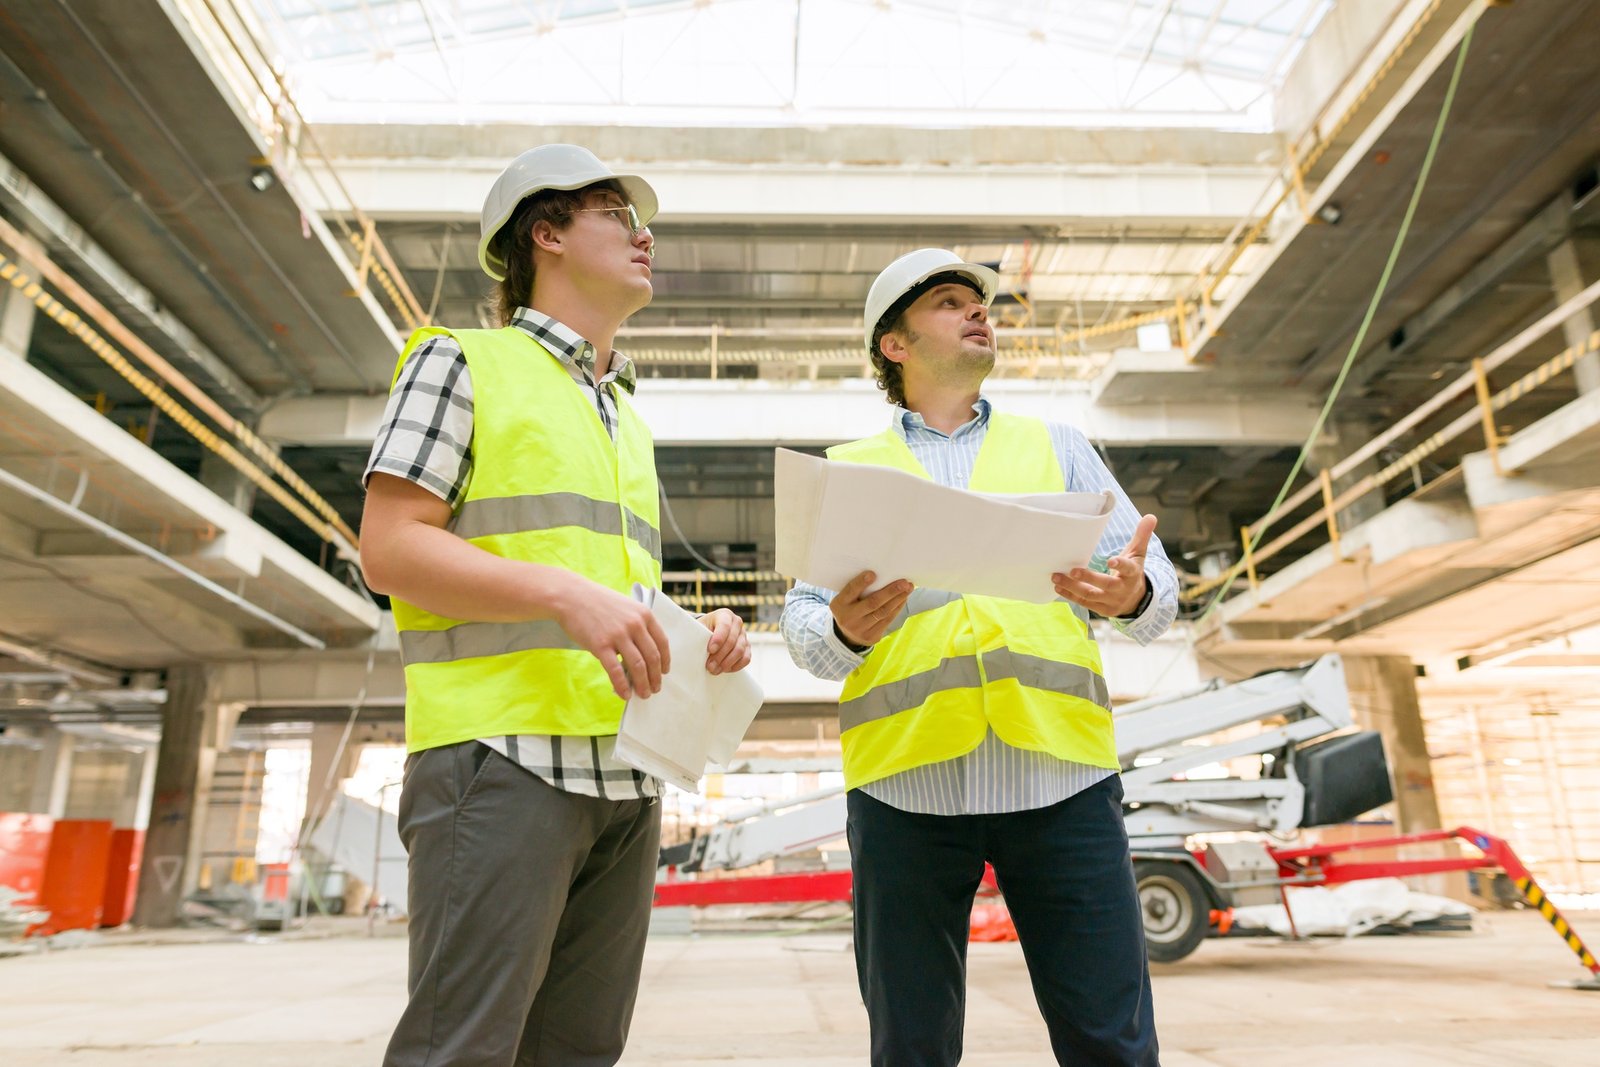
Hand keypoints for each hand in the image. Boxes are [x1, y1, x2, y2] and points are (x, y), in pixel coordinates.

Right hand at [553, 578, 670, 699]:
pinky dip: (622, 685)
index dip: (665, 660)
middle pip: (652, 657)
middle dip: (655, 677)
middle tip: (655, 689)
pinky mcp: (601, 645)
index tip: (665, 672)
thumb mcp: (625, 607)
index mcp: (644, 614)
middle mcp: (635, 624)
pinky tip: (625, 694)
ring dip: (643, 684)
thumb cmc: (597, 602)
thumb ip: (636, 626)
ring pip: (637, 666)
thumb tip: (640, 654)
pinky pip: (616, 670)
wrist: (571, 596)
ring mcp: (618, 635)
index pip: (662, 642)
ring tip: (643, 694)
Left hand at [699, 608, 751, 674]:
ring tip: (715, 670)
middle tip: (710, 666)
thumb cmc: (702, 630)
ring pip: (740, 651)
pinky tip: (725, 669)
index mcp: (724, 614)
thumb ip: (700, 636)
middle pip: (732, 641)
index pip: (724, 626)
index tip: (710, 650)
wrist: (709, 631)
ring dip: (727, 663)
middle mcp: (737, 622)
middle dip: (720, 656)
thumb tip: (696, 650)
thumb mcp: (699, 629)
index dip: (718, 639)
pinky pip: (746, 658)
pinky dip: (736, 666)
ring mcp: (743, 634)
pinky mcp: (747, 646)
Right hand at [830, 570, 913, 647]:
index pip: (850, 591)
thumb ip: (856, 589)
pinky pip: (888, 620)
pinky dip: (897, 608)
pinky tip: (903, 599)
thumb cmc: (849, 609)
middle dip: (890, 592)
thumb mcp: (845, 599)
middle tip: (903, 582)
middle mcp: (848, 618)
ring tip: (908, 588)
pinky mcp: (872, 636)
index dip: (861, 583)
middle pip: (872, 603)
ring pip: (883, 612)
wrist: (846, 636)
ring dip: (898, 599)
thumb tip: (880, 575)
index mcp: (839, 605)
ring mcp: (860, 629)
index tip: (873, 574)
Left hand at [1052, 514, 1156, 617]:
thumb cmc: (1132, 572)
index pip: (1128, 569)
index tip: (1111, 561)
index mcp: (1133, 574)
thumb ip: (1142, 536)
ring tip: (1056, 577)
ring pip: (1091, 595)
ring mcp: (1112, 601)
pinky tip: (1058, 587)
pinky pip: (1084, 603)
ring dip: (1072, 587)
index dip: (1120, 565)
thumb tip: (1150, 516)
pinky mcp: (1102, 610)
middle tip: (1072, 570)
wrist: (1136, 600)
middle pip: (1106, 584)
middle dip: (1089, 578)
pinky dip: (1070, 595)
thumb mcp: (1138, 554)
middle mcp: (1123, 589)